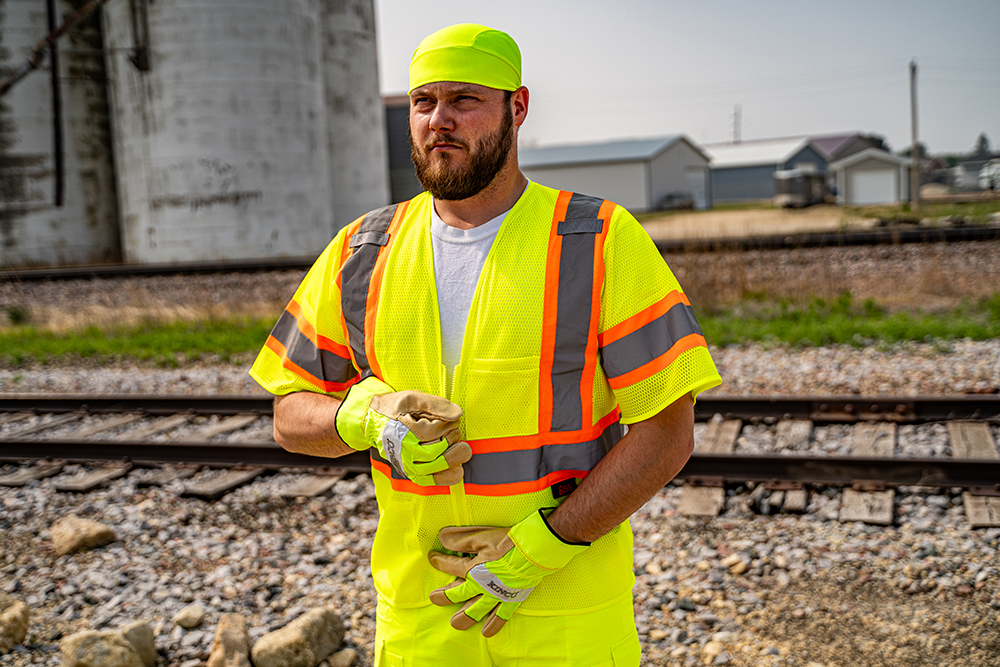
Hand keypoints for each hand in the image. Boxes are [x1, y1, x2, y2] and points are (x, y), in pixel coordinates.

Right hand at [335, 376, 470, 484]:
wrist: (373, 422)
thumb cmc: (395, 408)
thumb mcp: (412, 399)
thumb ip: (435, 404)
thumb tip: (458, 414)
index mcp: (405, 431)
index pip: (436, 431)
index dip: (449, 424)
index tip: (450, 418)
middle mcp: (404, 451)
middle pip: (438, 450)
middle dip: (452, 438)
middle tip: (455, 431)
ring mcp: (407, 464)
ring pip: (436, 466)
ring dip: (454, 457)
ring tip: (463, 448)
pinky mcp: (410, 472)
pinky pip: (430, 480)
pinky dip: (447, 477)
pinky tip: (458, 469)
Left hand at [427, 509, 588, 636]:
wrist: (534, 550)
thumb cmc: (508, 542)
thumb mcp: (481, 537)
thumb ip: (460, 540)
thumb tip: (442, 539)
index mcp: (472, 569)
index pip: (449, 566)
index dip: (438, 562)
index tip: (432, 557)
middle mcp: (481, 586)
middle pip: (457, 595)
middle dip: (444, 596)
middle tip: (434, 598)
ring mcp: (495, 595)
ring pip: (476, 611)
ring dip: (464, 617)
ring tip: (454, 623)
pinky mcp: (511, 599)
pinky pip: (500, 616)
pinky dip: (493, 625)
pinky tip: (486, 633)